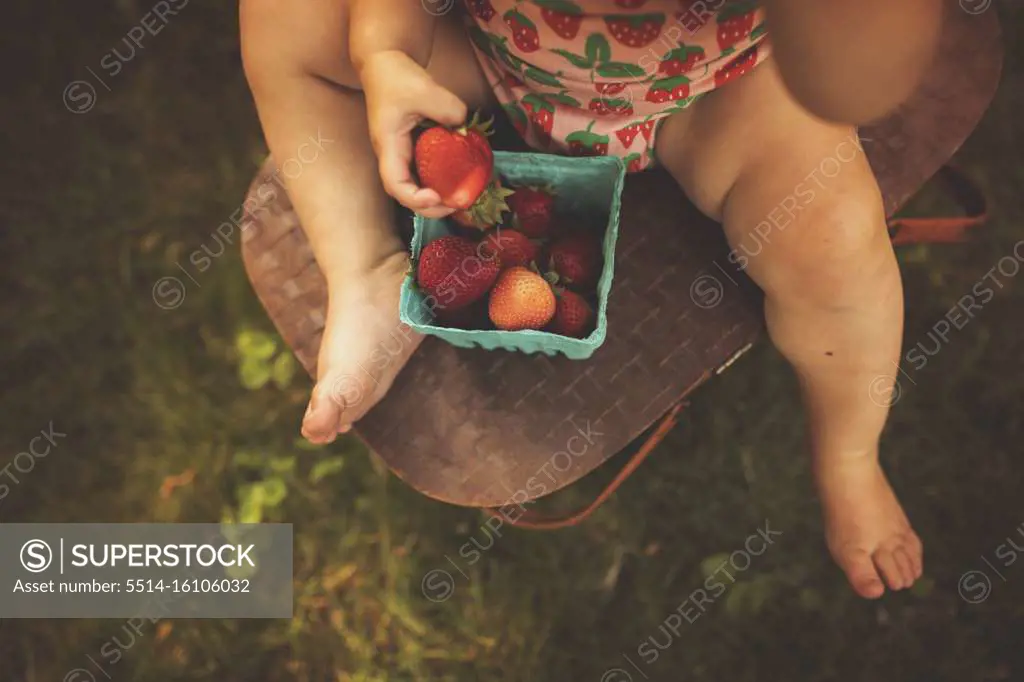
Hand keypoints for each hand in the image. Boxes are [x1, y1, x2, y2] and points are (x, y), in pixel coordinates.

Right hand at [359, 50, 467, 216]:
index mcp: (388, 145)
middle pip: (405, 194)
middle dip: (431, 207)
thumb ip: (449, 110)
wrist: (385, 65)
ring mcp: (402, 154)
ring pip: (416, 187)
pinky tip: (459, 179)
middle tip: (457, 204)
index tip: (436, 196)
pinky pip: (426, 172)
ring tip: (461, 197)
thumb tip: (465, 130)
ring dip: (437, 198)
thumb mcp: (426, 89)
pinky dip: (441, 180)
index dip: (414, 198)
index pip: (395, 184)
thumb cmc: (397, 77)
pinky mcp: (413, 150)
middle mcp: (393, 156)